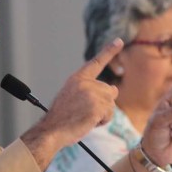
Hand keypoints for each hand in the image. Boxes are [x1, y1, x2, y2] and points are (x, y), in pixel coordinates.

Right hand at [21, 39, 122, 169]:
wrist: (51, 130)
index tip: (119, 41)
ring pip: (111, 104)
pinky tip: (88, 123)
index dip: (109, 51)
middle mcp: (85, 83)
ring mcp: (91, 94)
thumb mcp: (74, 98)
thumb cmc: (62, 118)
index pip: (96, 63)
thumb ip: (92, 91)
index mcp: (77, 79)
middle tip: (84, 112)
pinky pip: (109, 114)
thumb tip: (115, 89)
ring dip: (102, 115)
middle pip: (109, 91)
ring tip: (85, 118)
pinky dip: (102, 121)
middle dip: (103, 103)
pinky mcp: (97, 106)